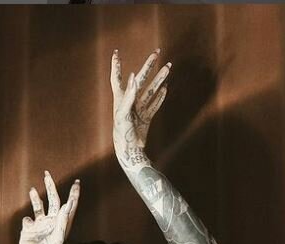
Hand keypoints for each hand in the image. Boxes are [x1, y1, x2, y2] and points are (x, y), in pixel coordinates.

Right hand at [18, 172, 79, 243]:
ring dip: (36, 197)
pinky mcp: (30, 227)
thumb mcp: (57, 239)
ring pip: (39, 206)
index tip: (76, 182)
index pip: (70, 206)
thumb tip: (67, 205)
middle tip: (47, 174)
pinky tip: (28, 223)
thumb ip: (62, 222)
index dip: (73, 194)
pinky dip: (27, 218)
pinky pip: (29, 218)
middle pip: (53, 201)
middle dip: (51, 187)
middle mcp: (52, 222)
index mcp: (62, 224)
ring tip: (32, 189)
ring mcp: (41, 224)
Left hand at [110, 48, 170, 166]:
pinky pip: (155, 104)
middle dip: (149, 66)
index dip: (116, 66)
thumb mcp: (123, 112)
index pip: (117, 78)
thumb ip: (129, 95)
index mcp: (121, 98)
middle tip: (157, 53)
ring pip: (151, 90)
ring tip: (168, 68)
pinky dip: (160, 97)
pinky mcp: (146, 117)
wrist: (129, 149)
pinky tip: (165, 89)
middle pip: (140, 78)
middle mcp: (130, 101)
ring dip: (159, 79)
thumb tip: (134, 76)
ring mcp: (139, 109)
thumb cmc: (122, 131)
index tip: (116, 53)